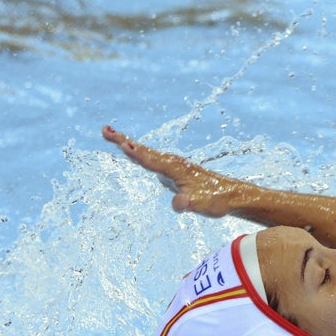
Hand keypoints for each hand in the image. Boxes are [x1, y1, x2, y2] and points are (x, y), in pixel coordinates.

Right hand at [101, 125, 238, 216]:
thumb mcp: (202, 206)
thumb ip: (188, 204)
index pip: (151, 161)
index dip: (136, 154)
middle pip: (144, 151)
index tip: (121, 144)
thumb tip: (179, 202)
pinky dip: (137, 152)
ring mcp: (172, 166)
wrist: (231, 195)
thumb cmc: (216, 201)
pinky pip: (150, 158)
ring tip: (110, 134)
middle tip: (104, 130)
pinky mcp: (172, 171)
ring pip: (146, 152)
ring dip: (127, 143)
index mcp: (176, 169)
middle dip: (123, 140)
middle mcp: (173, 163)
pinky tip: (132, 150)